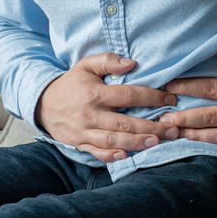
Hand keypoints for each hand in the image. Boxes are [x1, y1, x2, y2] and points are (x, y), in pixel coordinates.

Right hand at [35, 53, 178, 162]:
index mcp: (94, 93)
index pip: (128, 95)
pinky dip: (111, 156)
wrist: (43, 104)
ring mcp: (84, 131)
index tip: (170, 99)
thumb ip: (108, 61)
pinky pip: (97, 153)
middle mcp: (90, 114)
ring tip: (157, 142)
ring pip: (113, 140)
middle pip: (125, 122)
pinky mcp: (79, 144)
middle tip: (173, 128)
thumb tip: (131, 63)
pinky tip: (126, 155)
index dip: (151, 97)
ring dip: (137, 142)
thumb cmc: (71, 84)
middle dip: (151, 127)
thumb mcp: (86, 65)